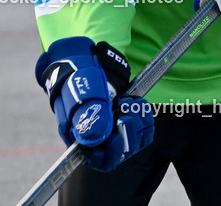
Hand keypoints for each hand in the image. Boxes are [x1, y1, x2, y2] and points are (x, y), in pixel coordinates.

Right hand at [35, 37, 153, 170]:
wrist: (84, 61)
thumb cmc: (75, 79)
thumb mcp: (78, 94)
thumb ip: (88, 115)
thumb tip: (98, 138)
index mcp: (82, 137)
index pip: (99, 160)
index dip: (111, 155)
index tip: (116, 139)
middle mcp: (100, 137)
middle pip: (121, 151)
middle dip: (128, 132)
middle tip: (125, 110)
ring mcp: (115, 128)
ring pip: (135, 140)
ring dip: (138, 123)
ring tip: (131, 102)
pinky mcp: (128, 117)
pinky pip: (144, 128)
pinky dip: (145, 117)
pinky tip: (138, 102)